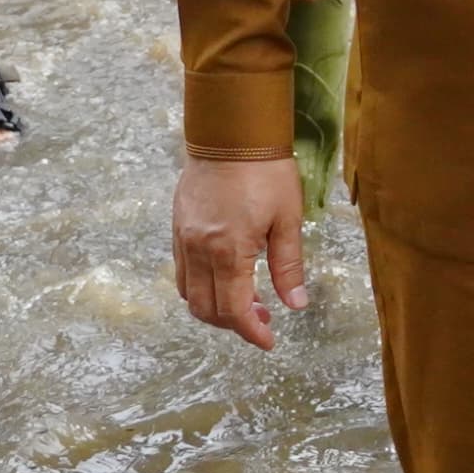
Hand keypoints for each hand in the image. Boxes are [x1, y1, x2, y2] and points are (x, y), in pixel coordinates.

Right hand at [171, 154, 305, 347]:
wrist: (230, 131)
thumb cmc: (265, 171)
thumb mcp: (288, 218)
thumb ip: (288, 266)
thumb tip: (295, 305)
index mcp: (229, 250)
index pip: (234, 310)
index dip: (251, 332)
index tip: (268, 342)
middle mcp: (199, 249)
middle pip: (206, 309)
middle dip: (233, 324)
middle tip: (262, 319)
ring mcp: (183, 238)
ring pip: (188, 293)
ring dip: (214, 307)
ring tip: (244, 299)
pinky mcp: (177, 226)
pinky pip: (181, 271)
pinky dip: (199, 286)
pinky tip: (224, 276)